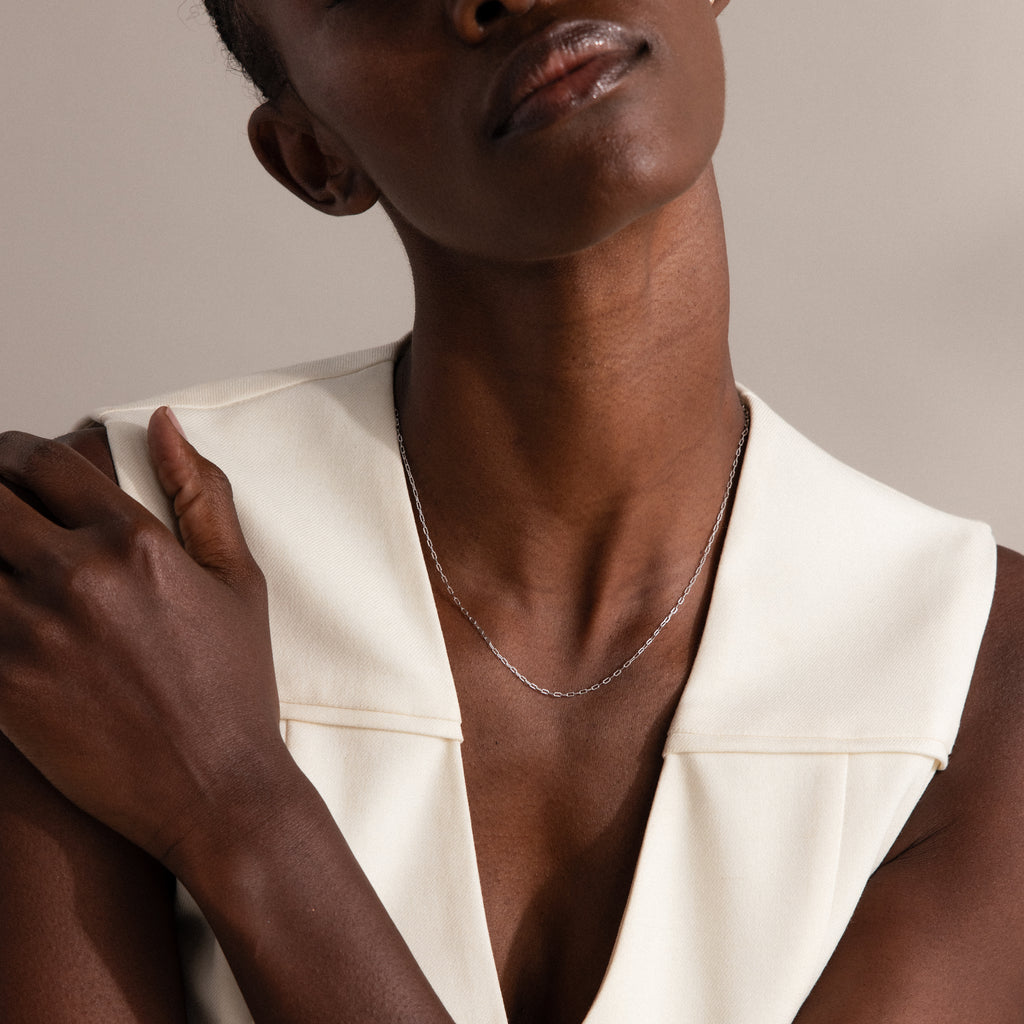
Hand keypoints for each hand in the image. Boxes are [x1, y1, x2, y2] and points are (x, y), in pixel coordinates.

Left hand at [0, 409, 283, 863]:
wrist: (213, 790)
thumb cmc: (233, 687)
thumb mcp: (240, 581)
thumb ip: (203, 494)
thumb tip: (163, 424)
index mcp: (136, 541)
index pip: (44, 461)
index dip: (14, 451)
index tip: (10, 461)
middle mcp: (76, 574)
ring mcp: (29, 630)